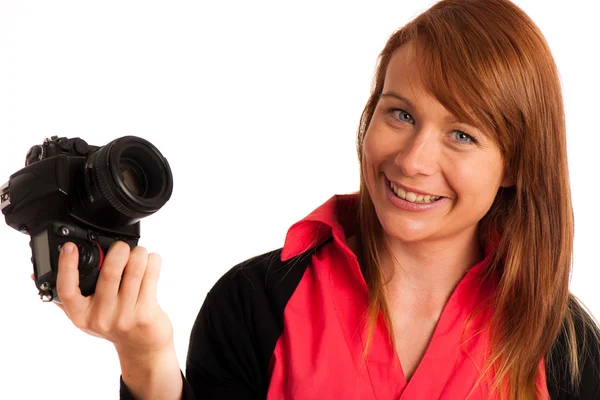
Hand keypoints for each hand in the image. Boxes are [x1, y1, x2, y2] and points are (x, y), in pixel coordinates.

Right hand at [55, 241, 174, 356]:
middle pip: (110, 273)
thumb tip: (36, 273)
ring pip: (134, 270)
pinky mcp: (145, 313)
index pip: (67, 290)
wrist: (142, 348)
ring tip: (139, 252)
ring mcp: (124, 316)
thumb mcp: (85, 315)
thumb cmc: (114, 326)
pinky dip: (153, 262)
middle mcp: (100, 317)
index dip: (66, 266)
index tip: (69, 247)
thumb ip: (67, 296)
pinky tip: (151, 262)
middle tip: (122, 246)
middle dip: (119, 251)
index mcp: (81, 315)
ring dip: (139, 254)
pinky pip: (151, 277)